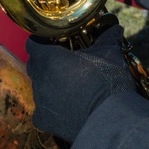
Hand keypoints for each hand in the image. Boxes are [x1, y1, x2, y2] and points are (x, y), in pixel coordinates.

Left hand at [25, 22, 138, 143]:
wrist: (109, 120)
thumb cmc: (107, 82)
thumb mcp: (110, 54)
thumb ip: (107, 37)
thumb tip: (115, 27)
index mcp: (49, 59)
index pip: (32, 43)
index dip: (40, 41)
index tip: (52, 41)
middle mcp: (40, 79)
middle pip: (33, 64)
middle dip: (44, 61)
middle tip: (63, 62)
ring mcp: (40, 101)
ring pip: (37, 87)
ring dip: (48, 84)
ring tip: (69, 86)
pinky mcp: (44, 121)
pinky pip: (40, 111)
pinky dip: (50, 108)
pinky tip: (66, 108)